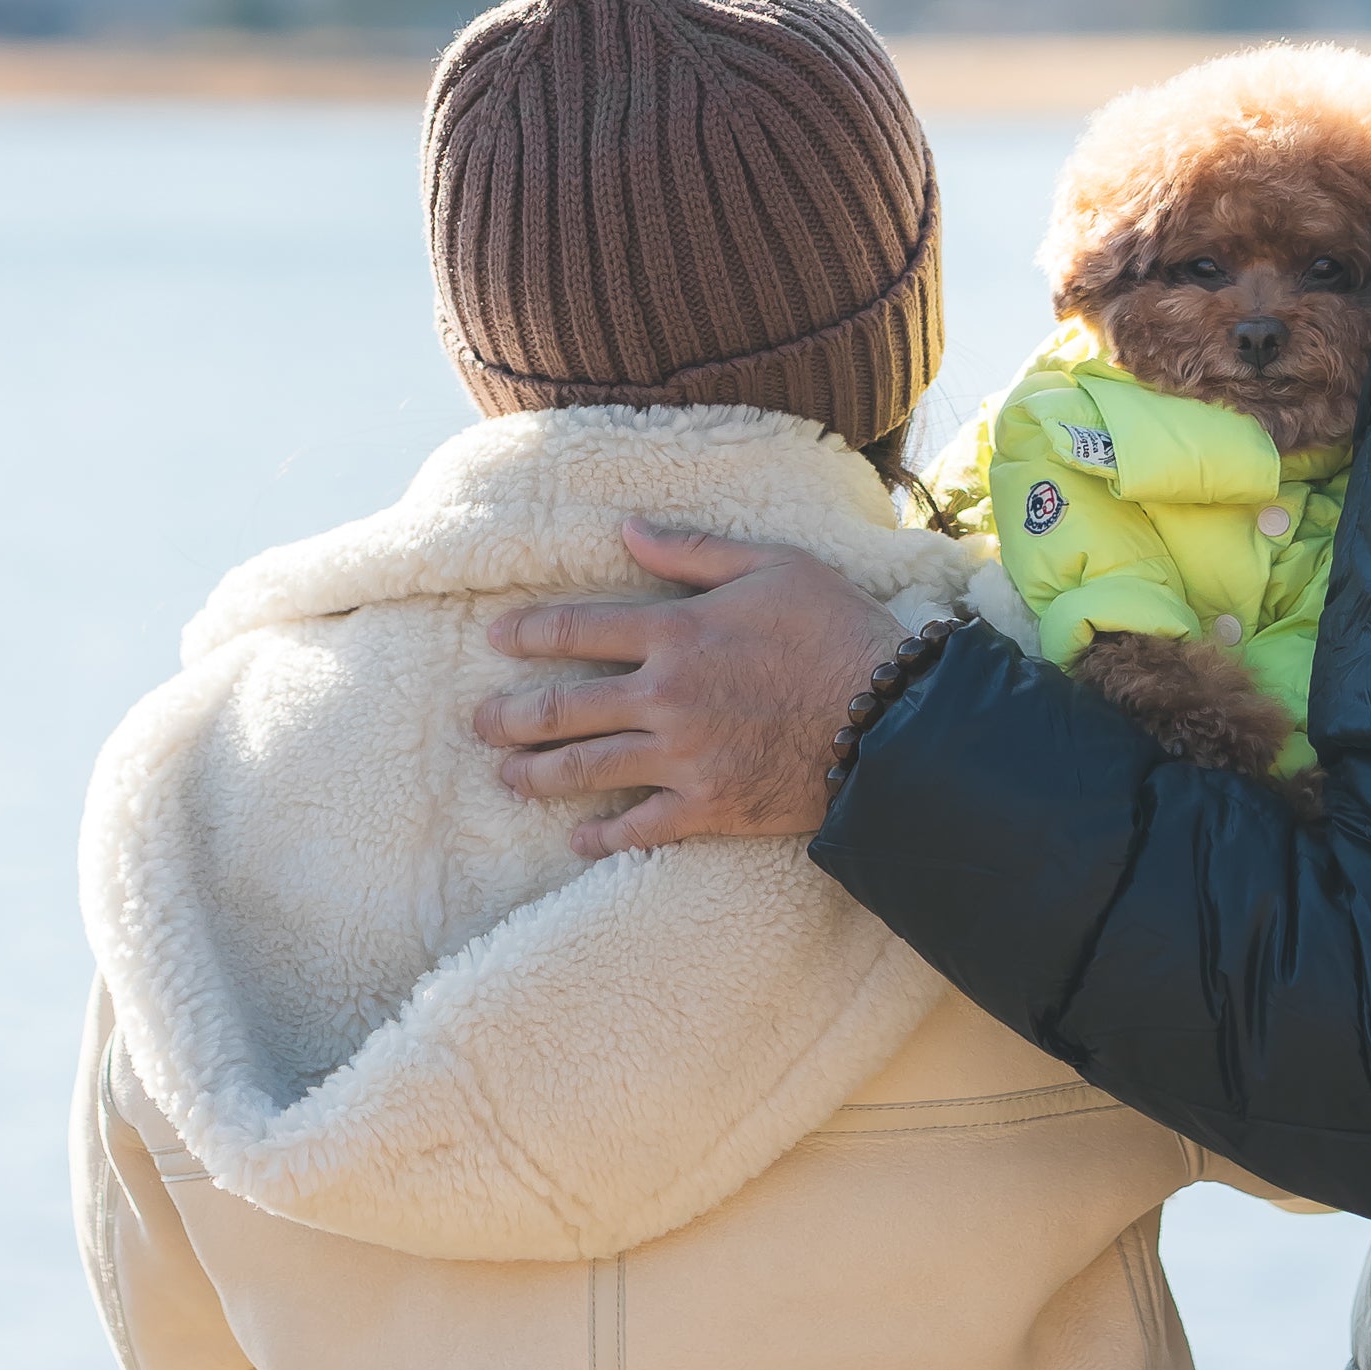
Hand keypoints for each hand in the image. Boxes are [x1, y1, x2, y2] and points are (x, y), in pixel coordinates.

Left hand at [474, 524, 899, 853]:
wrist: (890, 720)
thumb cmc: (837, 630)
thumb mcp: (773, 565)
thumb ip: (693, 551)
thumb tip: (626, 529)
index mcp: (677, 631)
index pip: (578, 629)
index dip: (528, 633)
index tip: (495, 638)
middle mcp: (665, 697)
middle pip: (564, 709)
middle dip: (512, 717)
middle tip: (480, 723)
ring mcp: (682, 758)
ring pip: (586, 770)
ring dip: (537, 775)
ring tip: (508, 776)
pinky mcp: (707, 807)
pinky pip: (639, 829)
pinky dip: (601, 838)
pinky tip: (577, 840)